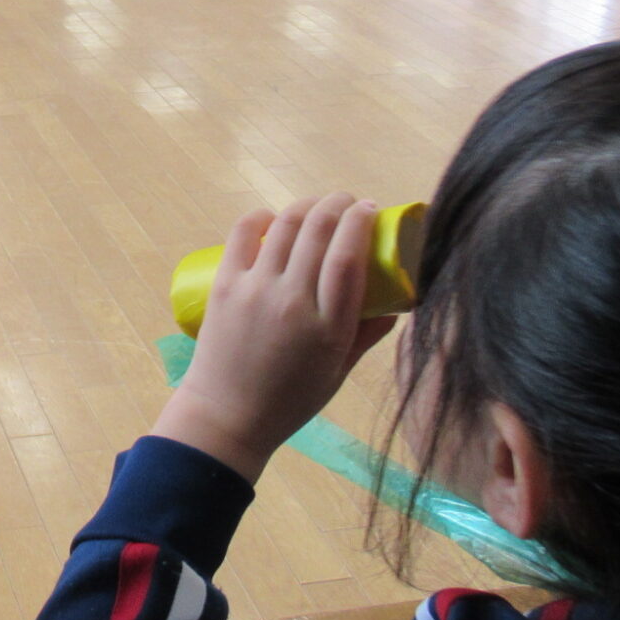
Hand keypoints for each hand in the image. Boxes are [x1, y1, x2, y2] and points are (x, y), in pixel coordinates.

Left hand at [154, 194, 396, 482]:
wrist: (226, 417)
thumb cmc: (289, 401)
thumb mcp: (337, 373)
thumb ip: (365, 336)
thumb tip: (395, 306)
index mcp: (327, 327)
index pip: (348, 257)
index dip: (361, 222)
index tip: (370, 209)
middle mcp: (292, 301)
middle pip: (318, 230)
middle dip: (337, 204)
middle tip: (346, 202)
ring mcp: (255, 289)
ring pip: (284, 224)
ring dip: (305, 205)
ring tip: (316, 207)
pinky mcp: (224, 285)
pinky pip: (242, 233)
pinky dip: (260, 216)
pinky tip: (272, 217)